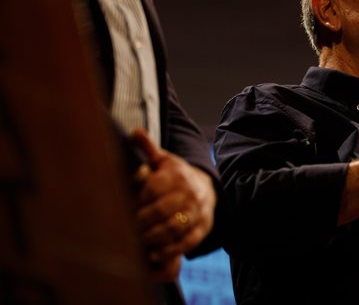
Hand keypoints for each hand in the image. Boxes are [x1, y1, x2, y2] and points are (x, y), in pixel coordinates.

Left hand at [129, 129, 215, 280]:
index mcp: (177, 174)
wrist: (207, 189)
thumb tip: (134, 132)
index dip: (137, 200)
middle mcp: (189, 193)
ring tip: (137, 242)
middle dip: (141, 222)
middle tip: (126, 229)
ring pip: (173, 228)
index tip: (123, 208)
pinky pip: (186, 243)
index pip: (153, 188)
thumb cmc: (176, 176)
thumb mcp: (164, 160)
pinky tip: (153, 254)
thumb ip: (148, 148)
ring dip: (152, 238)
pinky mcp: (202, 229)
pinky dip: (169, 250)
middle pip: (161, 211)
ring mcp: (197, 212)